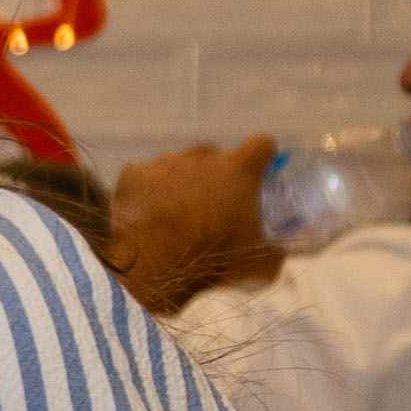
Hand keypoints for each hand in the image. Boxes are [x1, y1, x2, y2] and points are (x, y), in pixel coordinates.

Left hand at [106, 139, 278, 315]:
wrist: (152, 264)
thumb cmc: (212, 260)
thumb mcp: (257, 265)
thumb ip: (274, 253)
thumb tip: (277, 255)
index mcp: (239, 170)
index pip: (261, 145)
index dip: (262, 157)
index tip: (259, 171)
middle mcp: (202, 157)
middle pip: (216, 156)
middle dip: (217, 175)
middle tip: (213, 205)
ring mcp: (165, 162)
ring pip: (179, 165)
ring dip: (181, 182)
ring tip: (175, 215)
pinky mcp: (133, 173)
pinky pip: (145, 177)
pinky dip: (147, 192)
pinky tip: (146, 215)